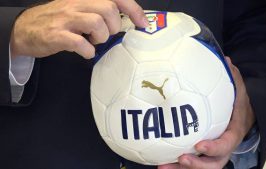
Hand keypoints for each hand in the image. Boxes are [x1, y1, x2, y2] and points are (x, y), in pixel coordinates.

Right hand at [10, 0, 147, 58]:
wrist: (26, 29)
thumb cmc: (58, 20)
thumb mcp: (79, 10)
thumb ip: (99, 12)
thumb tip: (125, 23)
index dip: (133, 10)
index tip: (143, 24)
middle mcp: (76, 4)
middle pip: (108, 9)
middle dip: (113, 26)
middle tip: (106, 34)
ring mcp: (66, 19)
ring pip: (96, 23)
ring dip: (101, 38)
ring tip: (93, 42)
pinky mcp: (57, 35)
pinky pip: (80, 43)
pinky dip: (88, 51)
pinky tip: (85, 51)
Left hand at [157, 57, 254, 168]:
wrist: (241, 115)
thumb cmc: (237, 103)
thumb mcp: (238, 88)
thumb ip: (232, 77)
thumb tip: (224, 59)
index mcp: (233, 132)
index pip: (226, 144)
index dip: (214, 147)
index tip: (199, 145)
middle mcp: (223, 146)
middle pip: (213, 163)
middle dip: (197, 165)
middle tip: (180, 159)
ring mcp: (213, 152)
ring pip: (201, 167)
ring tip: (162, 167)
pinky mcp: (202, 152)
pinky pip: (192, 162)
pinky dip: (177, 165)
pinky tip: (161, 162)